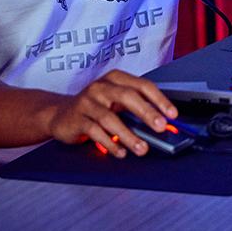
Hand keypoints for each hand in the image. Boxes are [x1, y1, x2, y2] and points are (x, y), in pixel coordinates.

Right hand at [45, 69, 178, 157]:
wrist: (59, 114)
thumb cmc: (95, 107)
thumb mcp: (115, 101)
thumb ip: (136, 109)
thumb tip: (161, 123)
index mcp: (116, 78)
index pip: (142, 85)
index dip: (159, 100)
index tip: (172, 114)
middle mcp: (101, 87)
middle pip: (128, 97)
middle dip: (147, 113)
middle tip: (161, 127)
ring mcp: (87, 102)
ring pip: (110, 118)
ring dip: (129, 136)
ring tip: (142, 148)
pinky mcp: (76, 119)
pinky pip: (95, 132)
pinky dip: (110, 144)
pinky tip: (121, 152)